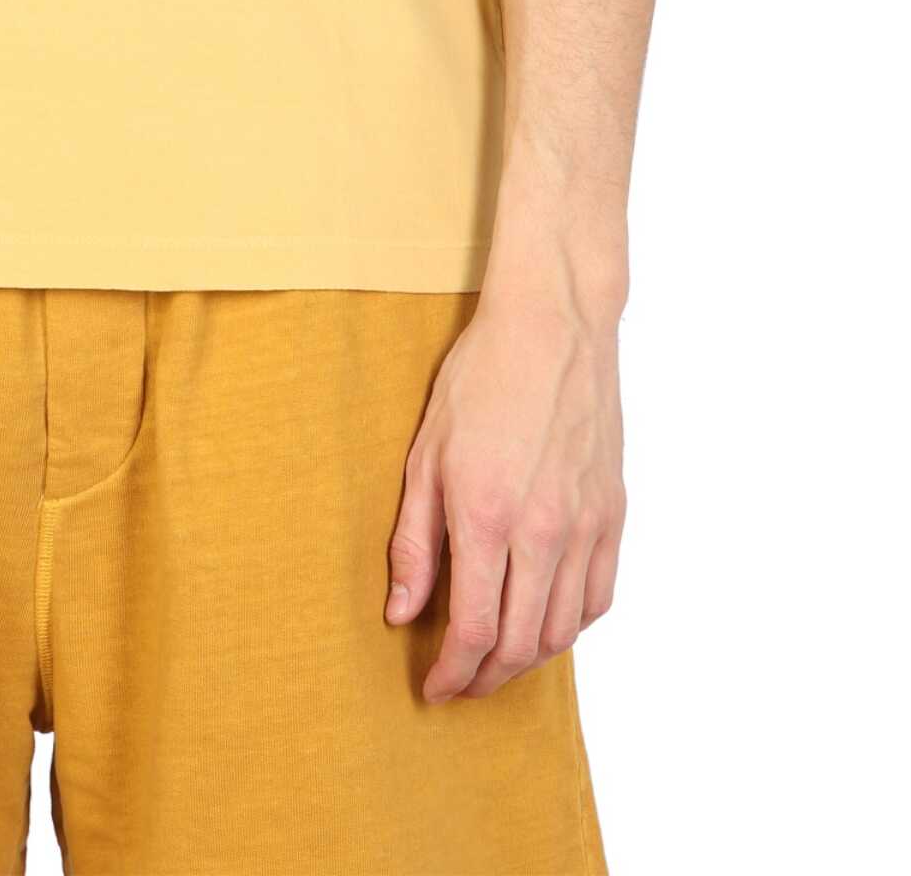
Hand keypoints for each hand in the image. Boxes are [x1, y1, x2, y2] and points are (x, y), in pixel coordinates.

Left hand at [386, 293, 625, 701]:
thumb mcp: (425, 454)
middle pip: (521, 644)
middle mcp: (543, 531)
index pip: (474, 629)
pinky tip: (544, 621)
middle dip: (486, 679)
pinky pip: (599, 596)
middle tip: (461, 683)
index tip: (434, 687)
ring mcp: (586, 525)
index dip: (452, 672)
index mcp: (486, 515)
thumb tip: (402, 612)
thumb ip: (414, 542)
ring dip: (528, 661)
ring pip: (563, 630)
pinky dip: (571, 625)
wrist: (553, 327)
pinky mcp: (613, 514)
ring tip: (497, 662)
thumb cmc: (481, 378)